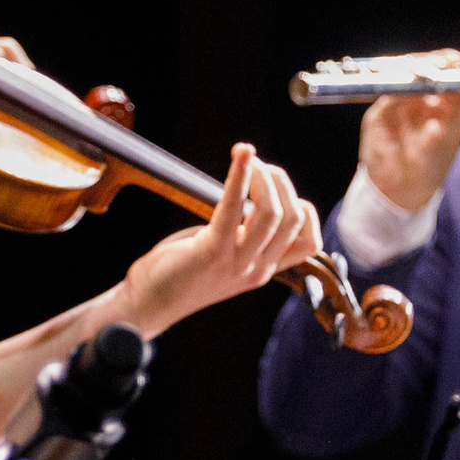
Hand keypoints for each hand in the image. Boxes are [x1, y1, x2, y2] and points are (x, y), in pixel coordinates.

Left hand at [120, 145, 321, 335]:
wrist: (150, 304)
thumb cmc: (183, 272)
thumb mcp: (226, 255)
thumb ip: (246, 234)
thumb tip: (256, 192)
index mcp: (265, 269)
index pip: (309, 242)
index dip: (302, 208)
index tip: (275, 190)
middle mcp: (258, 270)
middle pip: (293, 219)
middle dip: (281, 182)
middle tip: (258, 164)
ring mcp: (237, 264)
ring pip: (272, 213)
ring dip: (263, 176)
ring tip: (246, 158)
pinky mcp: (213, 252)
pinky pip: (235, 208)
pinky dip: (241, 176)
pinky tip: (242, 155)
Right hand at [357, 52, 459, 211]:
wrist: (402, 192)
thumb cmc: (429, 165)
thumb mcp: (452, 138)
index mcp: (439, 98)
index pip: (450, 72)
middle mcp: (417, 96)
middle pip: (426, 67)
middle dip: (440, 61)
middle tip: (453, 61)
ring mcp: (396, 103)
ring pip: (405, 76)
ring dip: (421, 71)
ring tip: (438, 73)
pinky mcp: (378, 115)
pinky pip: (388, 97)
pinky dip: (401, 92)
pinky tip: (417, 93)